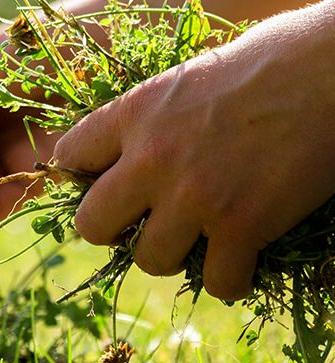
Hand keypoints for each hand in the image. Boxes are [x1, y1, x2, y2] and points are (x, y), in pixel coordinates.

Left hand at [53, 2, 334, 299]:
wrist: (331, 69)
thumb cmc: (264, 64)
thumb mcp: (183, 81)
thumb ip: (146, 122)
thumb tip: (122, 159)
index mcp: (134, 113)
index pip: (69, 157)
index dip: (80, 178)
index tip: (102, 185)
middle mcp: (153, 158)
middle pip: (91, 225)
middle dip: (111, 231)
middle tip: (137, 224)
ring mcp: (195, 196)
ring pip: (150, 261)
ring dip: (172, 255)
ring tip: (197, 236)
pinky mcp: (243, 225)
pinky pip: (217, 282)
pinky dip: (228, 278)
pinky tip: (239, 257)